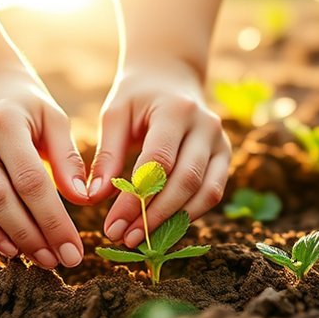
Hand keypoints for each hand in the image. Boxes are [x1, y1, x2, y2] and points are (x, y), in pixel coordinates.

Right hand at [0, 62, 89, 267]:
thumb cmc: (25, 104)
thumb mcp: (53, 118)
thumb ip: (68, 159)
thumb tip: (83, 200)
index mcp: (5, 123)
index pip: (32, 181)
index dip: (54, 219)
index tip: (75, 248)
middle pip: (3, 198)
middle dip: (35, 235)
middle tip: (62, 260)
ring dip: (11, 238)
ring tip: (42, 260)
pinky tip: (10, 249)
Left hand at [89, 56, 229, 247]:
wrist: (172, 77)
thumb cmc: (138, 98)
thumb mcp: (116, 115)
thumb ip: (107, 155)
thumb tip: (93, 198)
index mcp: (177, 110)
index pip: (158, 162)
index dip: (136, 198)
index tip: (111, 225)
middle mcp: (206, 126)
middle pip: (186, 181)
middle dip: (155, 215)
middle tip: (124, 238)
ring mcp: (221, 142)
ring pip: (206, 192)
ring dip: (175, 221)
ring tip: (142, 240)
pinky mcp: (225, 157)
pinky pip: (213, 193)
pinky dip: (190, 214)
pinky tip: (163, 227)